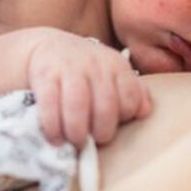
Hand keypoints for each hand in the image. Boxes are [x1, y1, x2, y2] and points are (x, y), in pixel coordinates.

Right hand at [27, 36, 152, 145]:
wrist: (50, 49)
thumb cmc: (88, 71)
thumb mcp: (113, 74)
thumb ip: (133, 92)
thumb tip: (145, 112)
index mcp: (116, 65)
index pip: (130, 97)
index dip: (123, 118)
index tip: (113, 126)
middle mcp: (95, 64)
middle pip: (106, 105)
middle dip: (102, 131)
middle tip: (94, 141)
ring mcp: (69, 68)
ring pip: (78, 105)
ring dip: (77, 131)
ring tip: (75, 142)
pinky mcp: (45, 76)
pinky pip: (50, 105)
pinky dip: (53, 126)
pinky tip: (55, 138)